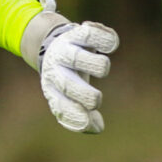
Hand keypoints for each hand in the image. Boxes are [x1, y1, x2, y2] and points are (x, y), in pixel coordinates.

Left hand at [21, 0, 118, 133]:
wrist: (51, 44)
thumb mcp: (70, 98)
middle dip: (84, 94)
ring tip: (102, 68)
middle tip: (96, 100)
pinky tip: (110, 46)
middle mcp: (57, 70)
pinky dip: (104, 39)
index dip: (74, 115)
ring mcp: (66, 51)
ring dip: (95, 65)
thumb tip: (98, 128)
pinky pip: (90, 34)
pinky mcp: (77, 33)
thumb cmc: (67, 77)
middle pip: (67, 84)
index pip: (60, 105)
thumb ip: (84, 115)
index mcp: (53, 89)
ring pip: (77, 58)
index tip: (88, 121)